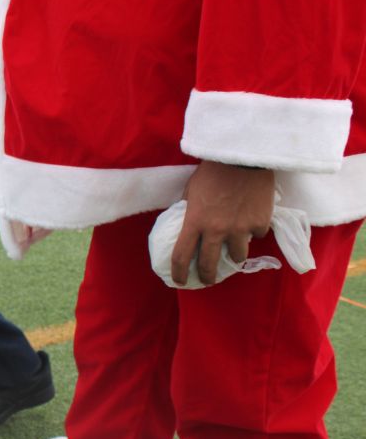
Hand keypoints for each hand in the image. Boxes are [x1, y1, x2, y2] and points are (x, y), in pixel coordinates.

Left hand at [172, 160, 274, 285]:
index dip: (178, 273)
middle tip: (207, 279)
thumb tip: (186, 223)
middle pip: (209, 265)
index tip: (179, 281)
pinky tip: (251, 221)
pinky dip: (253, 231)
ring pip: (237, 256)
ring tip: (233, 251)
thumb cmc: (212, 171)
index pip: (181, 256)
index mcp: (195, 222)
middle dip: (207, 276)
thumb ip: (189, 209)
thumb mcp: (192, 190)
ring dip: (234, 255)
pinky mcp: (260, 223)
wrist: (244, 157)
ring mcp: (240, 229)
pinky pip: (256, 234)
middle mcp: (216, 230)